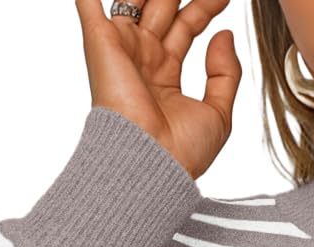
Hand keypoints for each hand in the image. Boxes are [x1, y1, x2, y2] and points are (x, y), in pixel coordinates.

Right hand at [74, 0, 241, 178]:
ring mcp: (122, 47)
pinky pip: (88, 2)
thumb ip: (225, 73)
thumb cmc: (181, 152)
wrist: (150, 163)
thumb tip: (224, 33)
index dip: (206, 7)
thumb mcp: (217, 113)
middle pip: (164, 6)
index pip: (188, 26)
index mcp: (166, 74)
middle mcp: (142, 57)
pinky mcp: (101, 40)